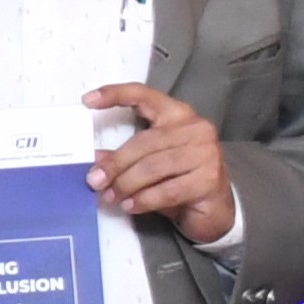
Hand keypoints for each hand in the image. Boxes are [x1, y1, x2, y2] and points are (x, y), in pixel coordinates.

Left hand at [86, 83, 232, 241]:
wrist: (216, 208)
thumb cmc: (179, 181)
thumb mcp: (148, 165)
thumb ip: (124, 158)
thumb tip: (94, 160)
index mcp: (177, 114)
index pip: (144, 96)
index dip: (116, 95)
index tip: (88, 101)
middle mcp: (194, 128)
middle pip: (143, 142)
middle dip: (115, 164)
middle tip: (95, 181)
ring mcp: (205, 152)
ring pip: (153, 167)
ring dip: (126, 185)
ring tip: (111, 197)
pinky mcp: (209, 179)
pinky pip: (166, 190)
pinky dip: (143, 200)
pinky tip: (130, 205)